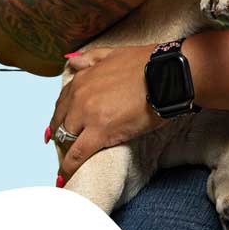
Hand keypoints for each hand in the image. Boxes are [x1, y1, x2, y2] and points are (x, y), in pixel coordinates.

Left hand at [49, 45, 158, 182]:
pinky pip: (77, 155)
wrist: (166, 75)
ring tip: (69, 160)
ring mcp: (88, 115)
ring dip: (68, 148)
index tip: (64, 124)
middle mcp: (80, 96)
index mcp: (83, 79)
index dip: (64, 116)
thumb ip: (91, 58)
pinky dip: (69, 167)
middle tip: (69, 143)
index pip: (64, 102)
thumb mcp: (114, 53)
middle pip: (62, 122)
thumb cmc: (147, 64)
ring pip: (67, 138)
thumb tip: (72, 62)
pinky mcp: (100, 133)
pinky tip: (65, 176)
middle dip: (64, 133)